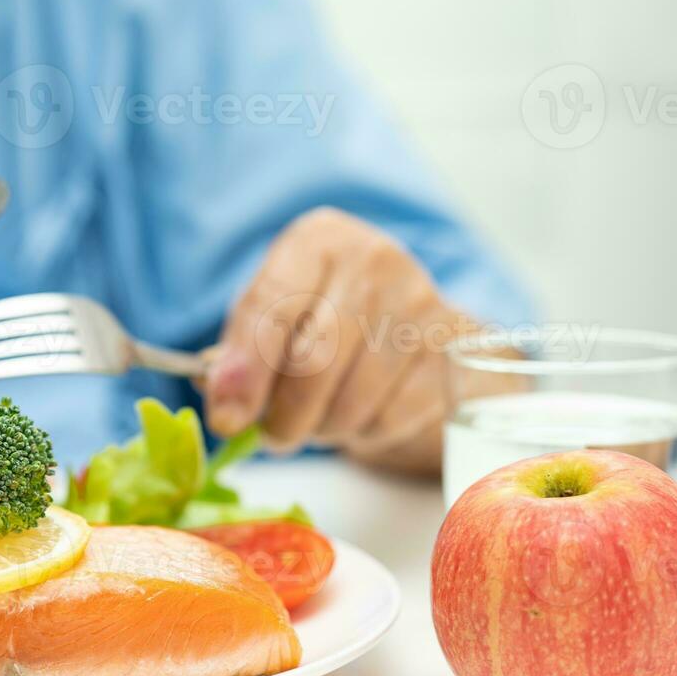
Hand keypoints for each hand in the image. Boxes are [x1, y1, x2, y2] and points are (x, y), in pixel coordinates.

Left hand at [203, 208, 471, 474]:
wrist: (412, 319)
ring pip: (352, 400)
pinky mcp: (451, 353)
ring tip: (316, 418)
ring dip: (322, 429)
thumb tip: (225, 410)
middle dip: (283, 416)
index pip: (272, 307)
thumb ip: (240, 356)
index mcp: (319, 239)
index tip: (225, 419)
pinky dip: (363, 433)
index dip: (246, 370)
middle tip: (272, 436)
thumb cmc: (325, 315)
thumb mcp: (274, 316)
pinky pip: (389, 419)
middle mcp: (373, 260)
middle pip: (314, 361)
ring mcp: (421, 303)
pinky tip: (360, 412)